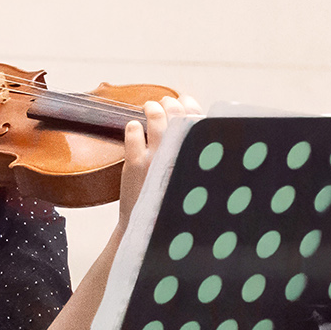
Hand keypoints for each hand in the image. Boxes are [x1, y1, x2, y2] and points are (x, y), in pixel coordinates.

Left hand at [118, 94, 202, 231]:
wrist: (149, 228)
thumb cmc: (170, 200)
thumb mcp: (187, 176)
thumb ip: (189, 153)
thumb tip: (191, 122)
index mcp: (193, 157)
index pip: (197, 119)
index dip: (190, 105)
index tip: (184, 101)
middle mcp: (178, 155)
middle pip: (177, 113)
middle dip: (169, 103)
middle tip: (164, 102)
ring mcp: (156, 158)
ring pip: (155, 118)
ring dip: (151, 108)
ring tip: (148, 107)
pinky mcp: (134, 164)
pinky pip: (133, 133)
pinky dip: (133, 126)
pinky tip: (134, 128)